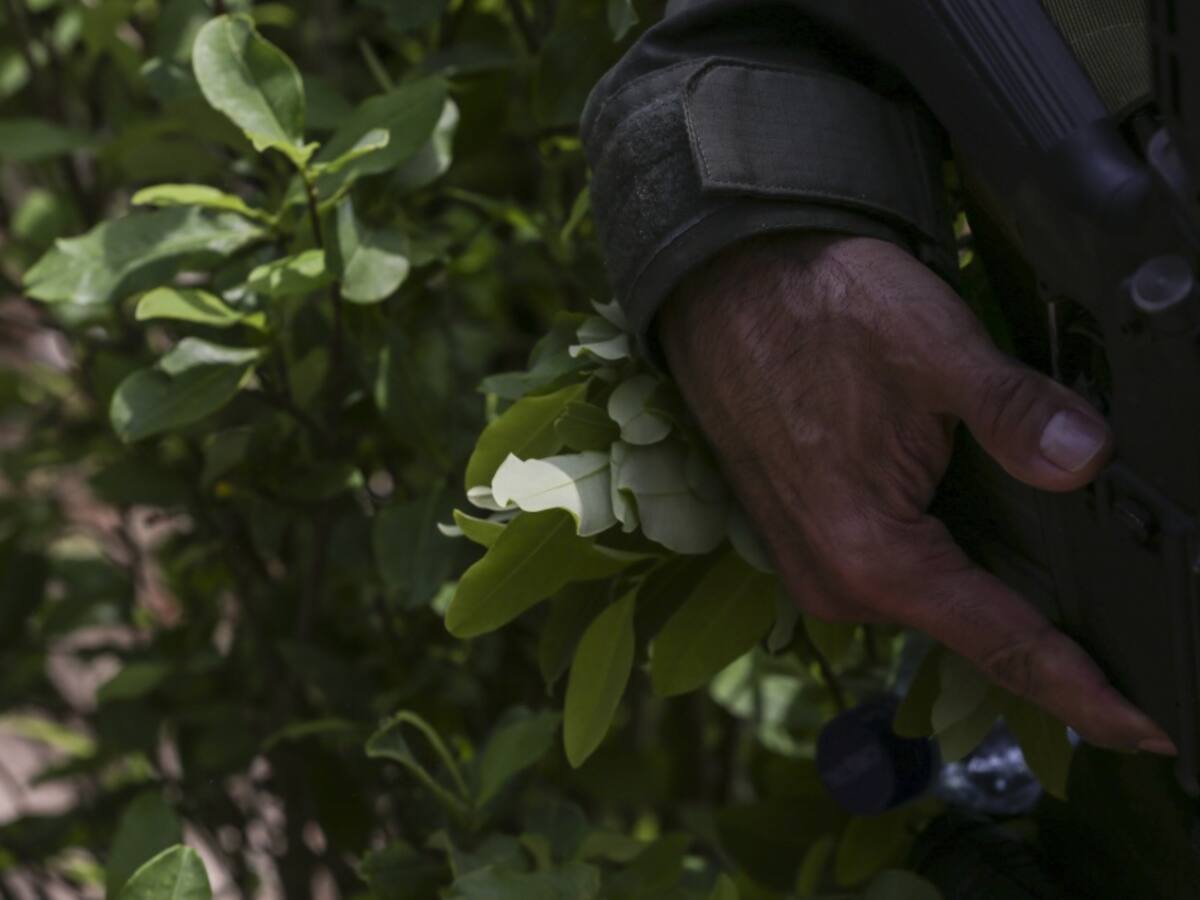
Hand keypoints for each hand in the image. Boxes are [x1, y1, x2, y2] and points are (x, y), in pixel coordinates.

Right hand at [660, 232, 1175, 754]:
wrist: (725, 281)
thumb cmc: (815, 309)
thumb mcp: (932, 347)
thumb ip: (1013, 411)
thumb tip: (1087, 459)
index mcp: (869, 557)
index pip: (1001, 645)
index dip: (1083, 693)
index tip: (1149, 730)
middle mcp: (836, 581)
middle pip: (971, 628)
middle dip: (1049, 628)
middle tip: (1129, 621)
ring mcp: (815, 562)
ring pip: (936, 594)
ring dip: (994, 580)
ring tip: (1060, 560)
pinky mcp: (809, 535)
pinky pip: (898, 568)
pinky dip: (949, 554)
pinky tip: (977, 513)